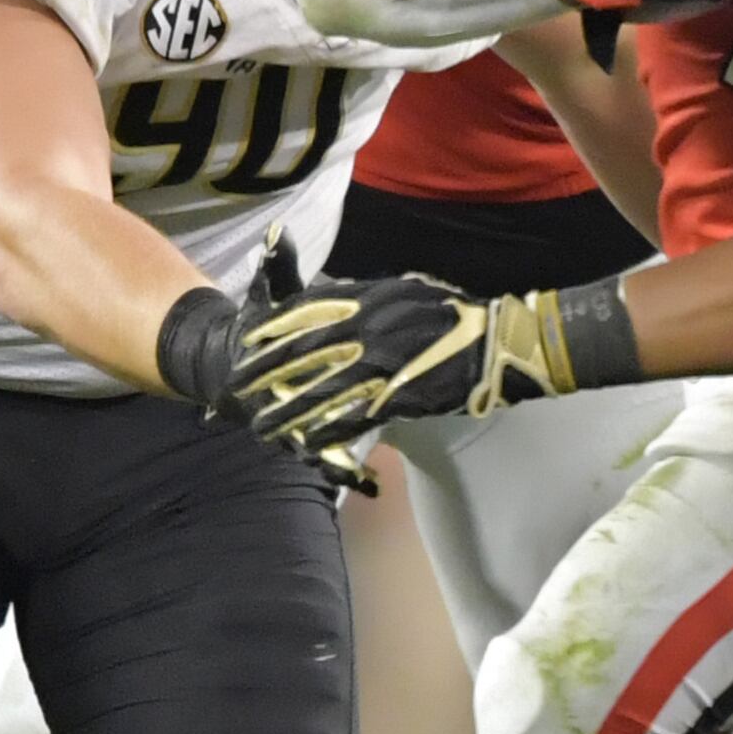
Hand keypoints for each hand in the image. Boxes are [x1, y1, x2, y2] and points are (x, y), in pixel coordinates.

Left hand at [227, 272, 574, 478]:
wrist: (496, 342)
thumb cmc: (452, 315)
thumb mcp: (405, 290)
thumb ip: (368, 295)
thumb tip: (336, 292)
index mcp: (368, 300)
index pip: (306, 312)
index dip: (272, 330)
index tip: (247, 342)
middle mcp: (368, 328)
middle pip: (302, 353)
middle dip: (265, 374)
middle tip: (236, 389)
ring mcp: (382, 363)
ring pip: (322, 390)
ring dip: (288, 412)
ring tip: (262, 428)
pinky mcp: (399, 395)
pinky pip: (356, 415)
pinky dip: (329, 430)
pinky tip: (308, 442)